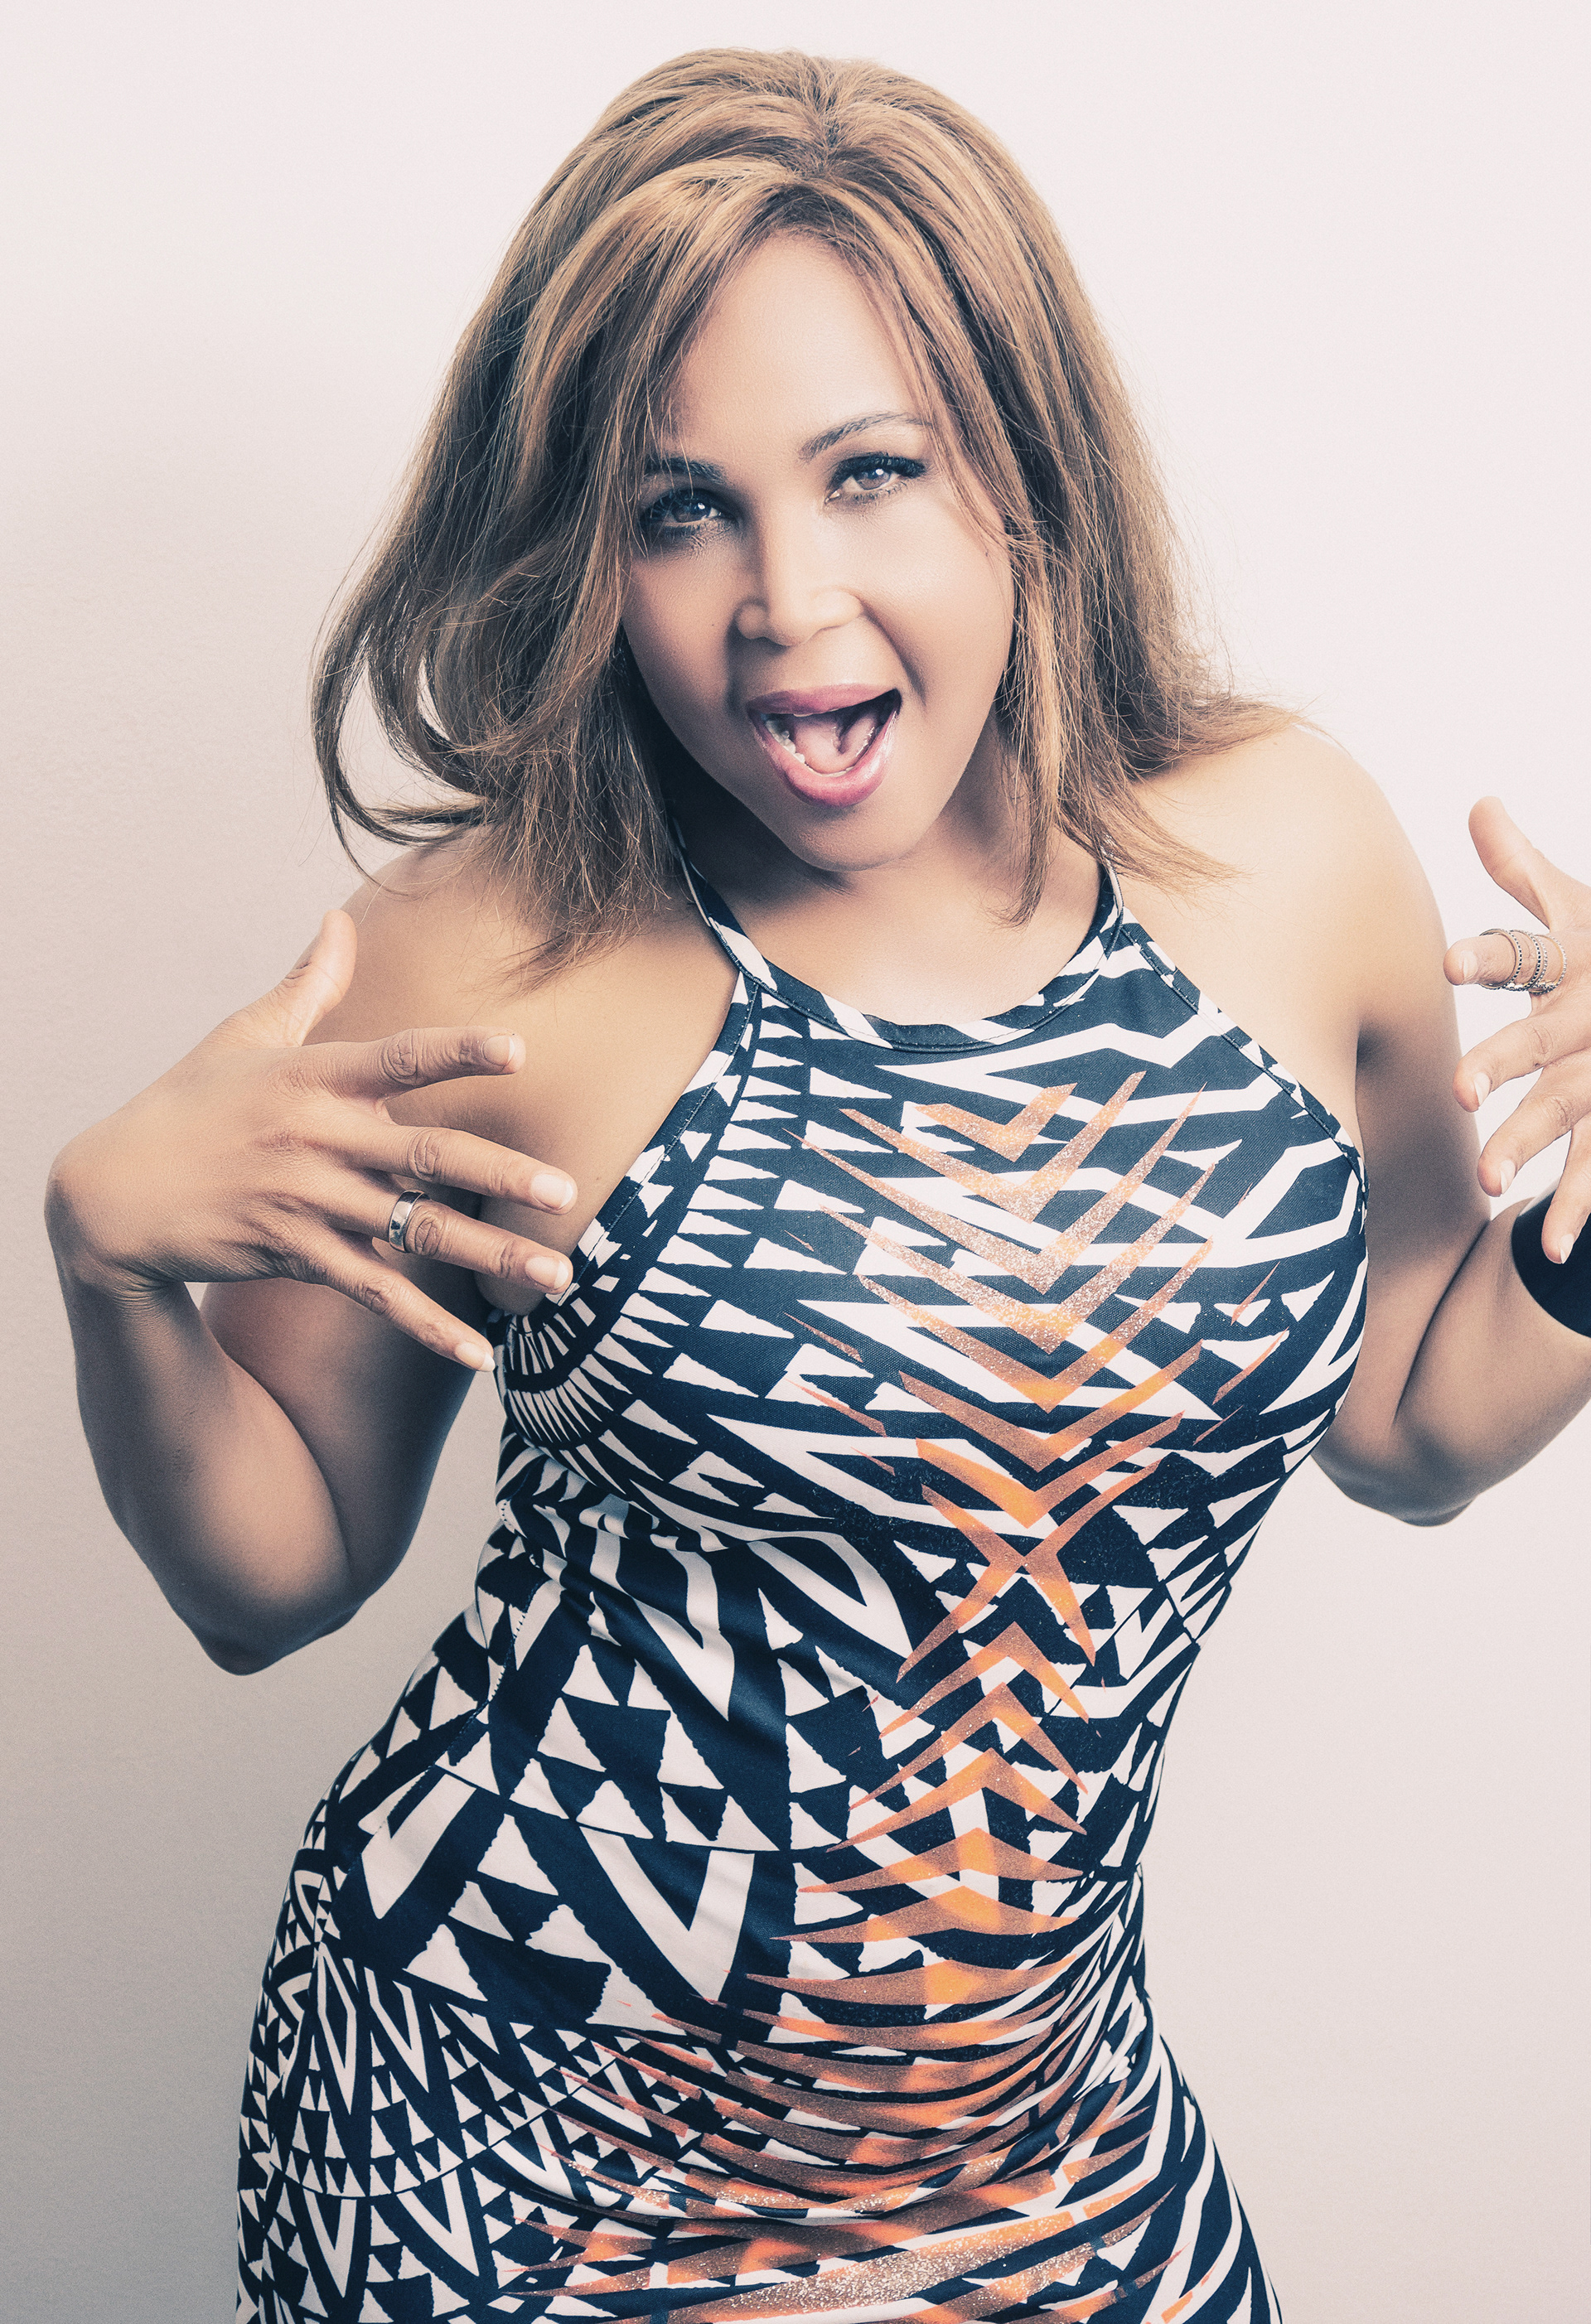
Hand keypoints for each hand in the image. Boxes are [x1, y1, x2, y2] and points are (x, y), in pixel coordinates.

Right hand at [46, 912, 576, 1367]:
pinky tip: (476, 1355)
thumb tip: (339, 920)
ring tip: (557, 1279)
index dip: (459, 1052)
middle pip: (424, 1156)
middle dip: (499, 1177)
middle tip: (567, 1193)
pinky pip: (373, 1292)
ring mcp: (306, 1201)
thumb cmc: (188, 1105)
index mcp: (314, 1076)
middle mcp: (317, 1138)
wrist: (114, 1193)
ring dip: (487, 1258)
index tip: (519, 1051)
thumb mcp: (241, 1037)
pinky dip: (425, 1327)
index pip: (400, 1057)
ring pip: (413, 1231)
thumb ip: (306, 985)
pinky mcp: (294, 1255)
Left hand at [1445, 796, 1590, 1260]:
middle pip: (1547, 1035)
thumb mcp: (1581, 909)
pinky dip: (1577, 1207)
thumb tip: (1480, 803)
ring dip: (1530, 1144)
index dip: (1493, 955)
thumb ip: (1523, 869)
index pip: (1531, 950)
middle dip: (1505, 1061)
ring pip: (1572, 1107)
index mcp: (1580, 963)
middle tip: (1457, 1090)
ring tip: (1484, 1177)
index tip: (1448, 963)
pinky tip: (1548, 1248)